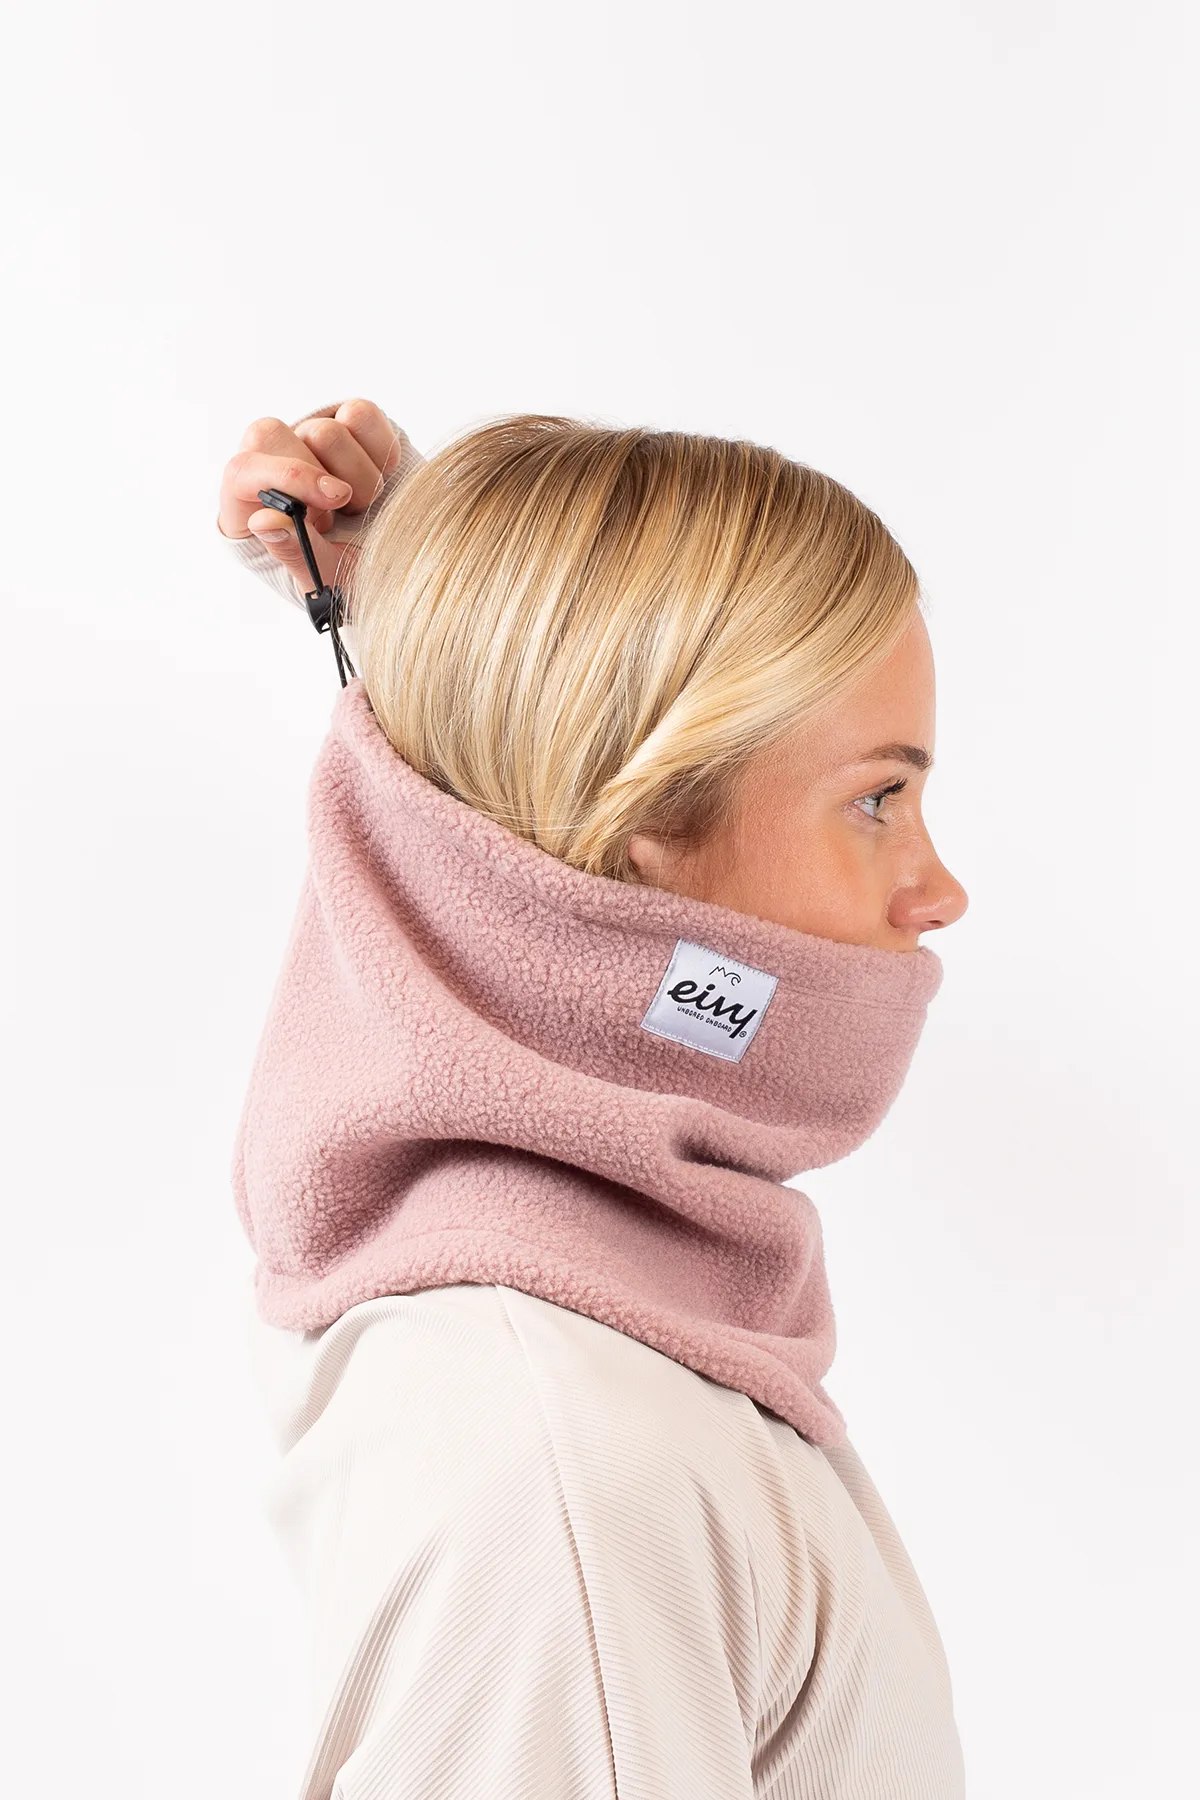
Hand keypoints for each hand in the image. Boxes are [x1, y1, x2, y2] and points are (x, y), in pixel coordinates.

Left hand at [217, 398, 406, 594]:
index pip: (243, 469)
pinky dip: (381, 450)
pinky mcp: (348, 426)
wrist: (400, 566)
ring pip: (326, 428)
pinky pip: (362, 415)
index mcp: (247, 503)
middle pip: (275, 434)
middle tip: (340, 512)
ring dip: (359, 475)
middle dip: (320, 478)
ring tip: (360, 506)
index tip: (334, 500)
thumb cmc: (348, 576)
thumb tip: (263, 520)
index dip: (287, 478)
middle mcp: (272, 463)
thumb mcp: (322, 577)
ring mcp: (308, 440)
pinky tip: (381, 479)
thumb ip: (292, 550)